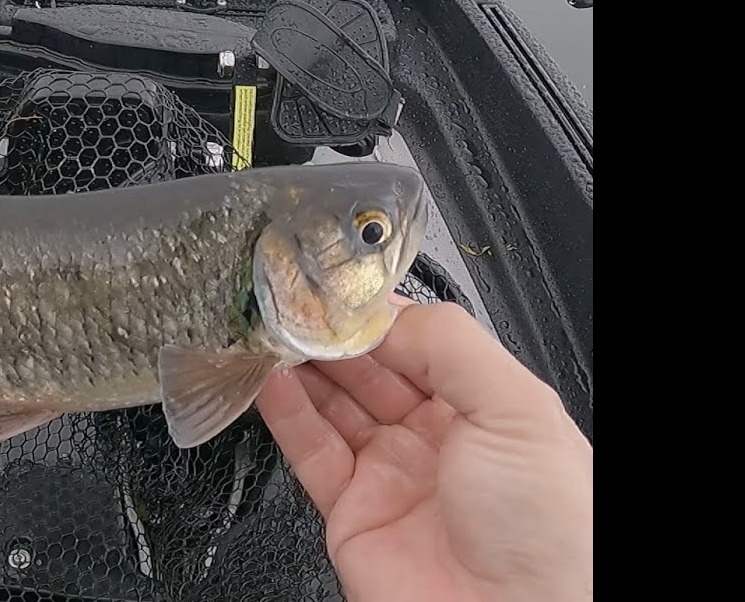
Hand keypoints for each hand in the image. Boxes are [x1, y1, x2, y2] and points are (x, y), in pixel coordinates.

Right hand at [255, 299, 591, 601]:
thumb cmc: (549, 532)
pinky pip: (311, 452)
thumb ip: (451, 346)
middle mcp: (437, 437)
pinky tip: (271, 381)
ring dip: (301, 366)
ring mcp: (392, 474)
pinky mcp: (352, 512)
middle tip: (295, 303)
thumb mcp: (517, 409)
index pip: (419, 340)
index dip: (376, 314)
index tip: (339, 289)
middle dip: (331, 334)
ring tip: (273, 331)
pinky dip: (285, 413)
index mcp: (486, 406)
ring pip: (334, 404)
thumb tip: (384, 315)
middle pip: (370, 368)